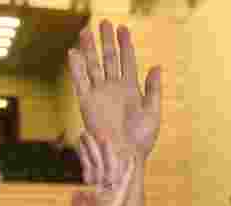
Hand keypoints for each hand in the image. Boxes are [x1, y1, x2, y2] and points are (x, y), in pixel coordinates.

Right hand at [68, 21, 160, 163]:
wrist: (124, 158)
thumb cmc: (141, 140)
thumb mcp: (153, 113)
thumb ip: (153, 89)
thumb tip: (156, 66)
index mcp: (131, 90)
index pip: (127, 61)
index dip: (125, 45)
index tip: (123, 28)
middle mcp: (114, 89)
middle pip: (109, 59)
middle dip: (106, 41)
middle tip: (104, 23)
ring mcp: (100, 95)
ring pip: (93, 66)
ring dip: (89, 49)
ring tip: (86, 32)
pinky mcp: (87, 103)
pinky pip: (80, 82)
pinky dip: (76, 68)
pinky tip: (74, 53)